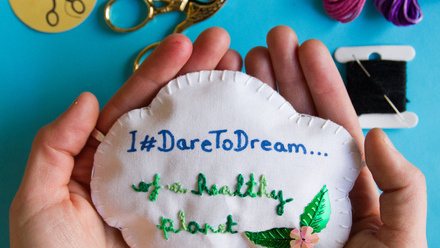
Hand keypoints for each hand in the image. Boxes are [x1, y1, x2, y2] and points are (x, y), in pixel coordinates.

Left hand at [9, 27, 241, 247]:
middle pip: (170, 112)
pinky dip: (226, 152)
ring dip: (214, 103)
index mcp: (104, 155)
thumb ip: (55, 146)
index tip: (185, 46)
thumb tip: (86, 99)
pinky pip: (205, 177)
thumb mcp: (39, 197)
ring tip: (239, 72)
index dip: (158, 72)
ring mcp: (165, 186)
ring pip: (192, 137)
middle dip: (195, 75)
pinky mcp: (185, 211)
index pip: (134, 104)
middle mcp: (139, 165)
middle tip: (224, 47)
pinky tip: (242, 126)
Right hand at [244, 25, 426, 246]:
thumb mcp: (403, 236)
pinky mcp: (255, 212)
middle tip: (265, 44)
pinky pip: (246, 169)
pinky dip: (236, 139)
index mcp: (344, 181)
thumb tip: (379, 137)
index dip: (320, 84)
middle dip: (283, 78)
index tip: (303, 50)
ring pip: (268, 138)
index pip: (332, 122)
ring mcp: (279, 194)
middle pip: (296, 120)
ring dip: (258, 97)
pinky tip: (226, 110)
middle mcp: (309, 180)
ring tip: (243, 62)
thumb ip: (402, 188)